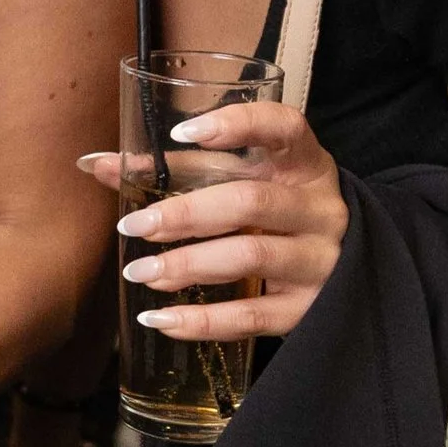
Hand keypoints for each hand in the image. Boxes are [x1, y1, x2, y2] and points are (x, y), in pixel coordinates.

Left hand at [78, 100, 346, 339]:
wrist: (354, 273)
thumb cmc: (277, 213)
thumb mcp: (246, 181)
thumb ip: (175, 170)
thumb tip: (93, 164)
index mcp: (304, 163)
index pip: (284, 127)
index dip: (237, 125)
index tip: (183, 132)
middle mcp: (318, 208)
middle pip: (250, 202)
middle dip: (185, 214)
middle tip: (134, 226)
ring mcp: (319, 260)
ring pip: (250, 257)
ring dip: (187, 265)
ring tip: (139, 273)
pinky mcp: (308, 309)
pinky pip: (251, 317)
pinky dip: (201, 321)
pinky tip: (159, 319)